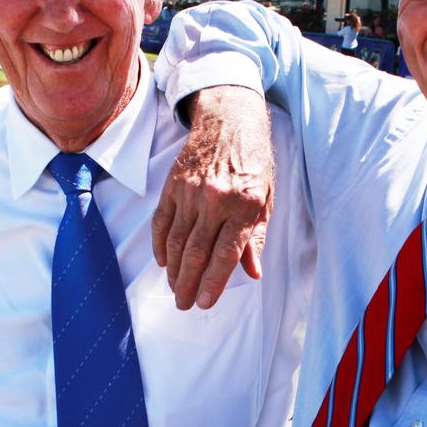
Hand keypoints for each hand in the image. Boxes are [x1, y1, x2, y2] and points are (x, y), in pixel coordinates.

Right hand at [152, 86, 273, 309]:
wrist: (229, 121)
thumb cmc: (254, 160)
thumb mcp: (267, 198)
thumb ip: (257, 237)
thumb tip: (253, 272)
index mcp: (244, 206)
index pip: (225, 254)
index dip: (214, 283)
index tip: (204, 303)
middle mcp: (215, 201)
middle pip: (196, 252)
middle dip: (188, 284)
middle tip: (183, 305)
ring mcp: (190, 193)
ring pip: (176, 241)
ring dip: (173, 270)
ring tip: (174, 289)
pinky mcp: (173, 185)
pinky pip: (162, 221)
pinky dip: (159, 244)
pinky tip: (162, 262)